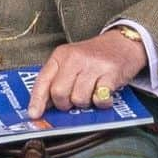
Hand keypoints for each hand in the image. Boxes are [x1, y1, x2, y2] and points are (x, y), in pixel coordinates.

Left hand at [27, 32, 147, 118]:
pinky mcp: (111, 73)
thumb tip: (44, 105)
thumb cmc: (94, 56)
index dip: (37, 101)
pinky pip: (100, 98)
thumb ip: (56, 79)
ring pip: (79, 99)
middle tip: (72, 102)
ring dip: (84, 103)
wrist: (123, 43)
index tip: (34, 114)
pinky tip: (103, 94)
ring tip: (90, 94)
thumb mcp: (70, 61)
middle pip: (59, 93)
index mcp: (60, 55)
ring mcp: (93, 65)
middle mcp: (74, 58)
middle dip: (64, 104)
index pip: (43, 81)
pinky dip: (101, 102)